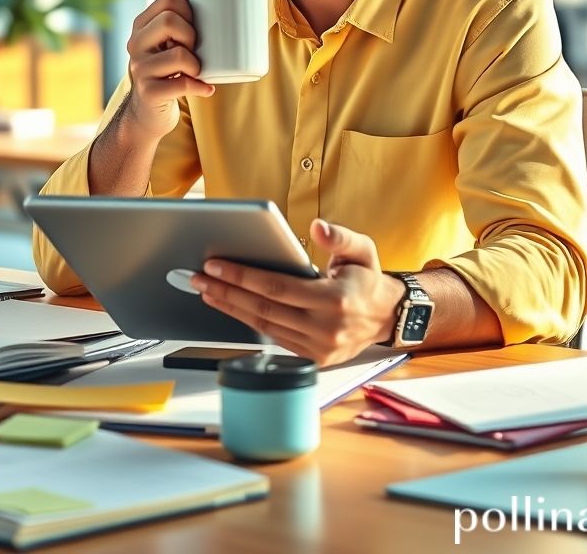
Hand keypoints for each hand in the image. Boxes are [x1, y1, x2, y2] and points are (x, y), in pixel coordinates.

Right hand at [124, 0, 214, 139]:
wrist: (149, 113)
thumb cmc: (167, 71)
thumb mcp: (168, 41)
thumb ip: (180, 16)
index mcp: (142, 25)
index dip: (189, 10)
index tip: (193, 27)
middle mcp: (135, 44)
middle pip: (169, 21)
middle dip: (191, 35)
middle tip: (194, 51)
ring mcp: (139, 69)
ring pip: (179, 54)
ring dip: (196, 64)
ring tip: (196, 71)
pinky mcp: (148, 92)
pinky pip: (182, 84)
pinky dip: (201, 87)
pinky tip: (206, 89)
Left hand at [191, 219, 405, 366]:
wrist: (386, 316)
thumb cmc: (368, 279)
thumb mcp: (363, 250)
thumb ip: (340, 237)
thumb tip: (318, 227)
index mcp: (335, 300)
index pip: (277, 288)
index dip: (242, 277)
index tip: (216, 266)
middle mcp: (325, 328)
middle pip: (263, 309)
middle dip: (227, 292)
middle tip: (200, 277)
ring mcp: (318, 348)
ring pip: (264, 327)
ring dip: (231, 308)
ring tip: (208, 291)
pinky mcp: (313, 358)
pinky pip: (274, 338)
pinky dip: (248, 323)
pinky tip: (232, 308)